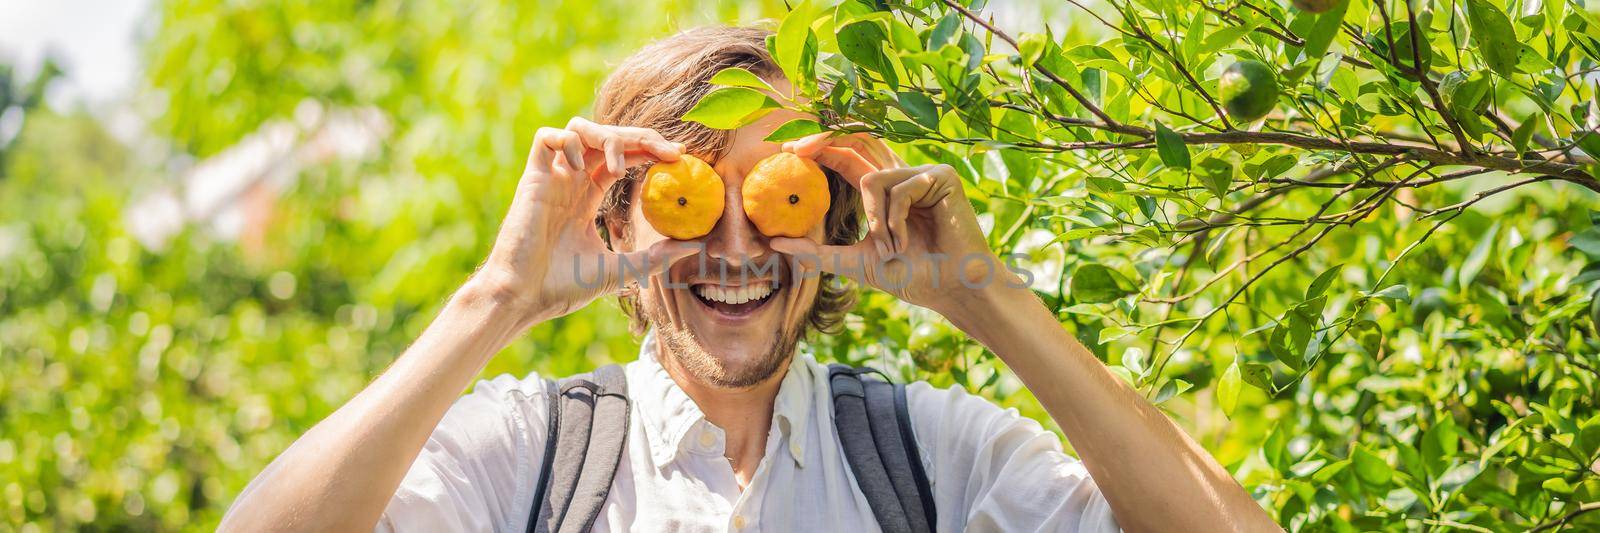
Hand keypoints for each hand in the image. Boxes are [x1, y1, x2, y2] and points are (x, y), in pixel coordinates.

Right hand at [476, 117, 696, 326]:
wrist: (524, 296)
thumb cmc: (564, 287)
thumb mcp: (621, 270)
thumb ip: (655, 257)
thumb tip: (695, 248)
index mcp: (587, 197)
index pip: (623, 159)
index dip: (650, 151)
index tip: (680, 157)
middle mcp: (570, 182)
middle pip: (608, 138)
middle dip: (642, 137)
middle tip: (670, 151)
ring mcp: (551, 177)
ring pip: (580, 128)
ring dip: (606, 137)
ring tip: (619, 167)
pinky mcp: (532, 178)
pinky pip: (548, 137)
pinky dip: (570, 141)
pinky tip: (582, 168)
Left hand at [768, 133, 1023, 313]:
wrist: (950, 288)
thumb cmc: (911, 277)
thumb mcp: (855, 263)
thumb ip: (817, 252)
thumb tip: (775, 243)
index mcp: (884, 190)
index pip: (848, 156)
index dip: (820, 147)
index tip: (787, 152)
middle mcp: (902, 174)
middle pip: (858, 141)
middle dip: (824, 141)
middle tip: (795, 151)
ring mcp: (923, 173)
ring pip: (872, 178)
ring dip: (874, 220)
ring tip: (891, 248)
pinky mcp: (941, 176)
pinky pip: (898, 188)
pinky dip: (894, 220)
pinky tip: (908, 240)